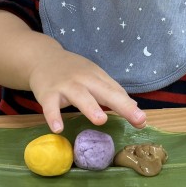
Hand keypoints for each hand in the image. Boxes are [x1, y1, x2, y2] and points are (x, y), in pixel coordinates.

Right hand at [28, 50, 146, 133]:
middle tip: (137, 118)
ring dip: (90, 107)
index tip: (142, 120)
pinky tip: (58, 128)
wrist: (42, 57)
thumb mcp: (94, 77)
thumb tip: (134, 107)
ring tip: (101, 120)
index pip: (116, 92)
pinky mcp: (47, 94)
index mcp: (97, 77)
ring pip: (79, 96)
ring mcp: (65, 86)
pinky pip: (50, 106)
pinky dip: (53, 116)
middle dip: (121, 104)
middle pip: (104, 91)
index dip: (129, 106)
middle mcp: (84, 80)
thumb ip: (112, 92)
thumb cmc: (73, 71)